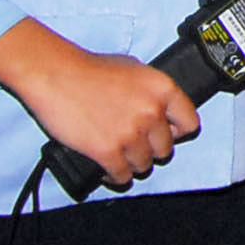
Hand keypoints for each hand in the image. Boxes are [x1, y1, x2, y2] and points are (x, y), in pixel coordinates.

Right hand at [0, 20, 197, 187]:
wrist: (55, 74)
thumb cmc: (89, 68)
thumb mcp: (133, 68)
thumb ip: (152, 91)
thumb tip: (160, 109)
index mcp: (163, 89)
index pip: (190, 124)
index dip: (177, 132)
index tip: (166, 135)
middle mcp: (152, 112)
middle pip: (165, 149)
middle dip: (151, 149)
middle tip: (136, 146)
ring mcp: (131, 133)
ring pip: (144, 165)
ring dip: (132, 163)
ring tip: (120, 156)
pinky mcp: (108, 151)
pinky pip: (122, 176)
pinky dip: (115, 176)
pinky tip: (108, 170)